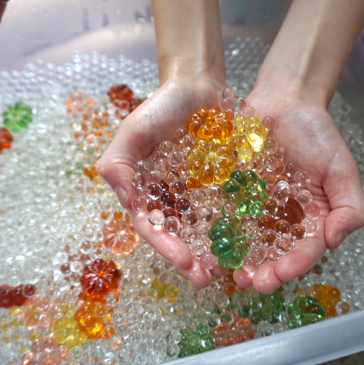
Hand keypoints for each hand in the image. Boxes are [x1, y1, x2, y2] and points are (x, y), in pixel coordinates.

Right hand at [97, 76, 225, 287]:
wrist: (198, 86)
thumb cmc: (162, 106)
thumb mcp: (133, 130)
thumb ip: (118, 163)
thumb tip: (126, 202)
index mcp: (145, 191)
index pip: (152, 226)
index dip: (165, 246)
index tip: (183, 261)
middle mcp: (170, 198)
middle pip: (177, 236)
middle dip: (189, 260)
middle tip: (205, 278)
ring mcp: (195, 194)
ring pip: (202, 231)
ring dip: (211, 253)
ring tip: (226, 272)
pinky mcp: (220, 186)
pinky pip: (226, 211)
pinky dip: (232, 229)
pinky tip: (245, 244)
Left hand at [233, 89, 363, 292]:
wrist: (283, 102)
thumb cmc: (316, 134)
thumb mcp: (341, 168)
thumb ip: (350, 207)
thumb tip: (336, 240)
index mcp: (312, 220)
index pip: (306, 250)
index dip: (295, 265)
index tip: (281, 272)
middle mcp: (283, 221)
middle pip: (274, 254)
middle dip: (264, 272)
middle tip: (251, 282)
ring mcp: (256, 210)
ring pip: (247, 243)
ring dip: (238, 261)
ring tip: (229, 272)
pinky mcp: (232, 196)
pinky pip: (224, 218)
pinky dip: (218, 233)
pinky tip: (209, 244)